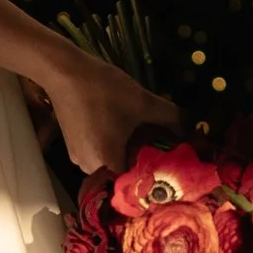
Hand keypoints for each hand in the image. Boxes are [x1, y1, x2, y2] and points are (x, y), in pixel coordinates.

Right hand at [43, 58, 183, 175]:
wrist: (63, 71)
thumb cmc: (103, 89)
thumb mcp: (143, 101)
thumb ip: (170, 117)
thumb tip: (189, 128)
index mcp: (106, 163)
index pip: (136, 182)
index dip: (154, 172)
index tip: (168, 160)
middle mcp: (89, 168)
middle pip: (123, 173)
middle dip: (141, 160)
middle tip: (158, 144)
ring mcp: (77, 158)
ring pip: (110, 162)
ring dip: (125, 151)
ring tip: (140, 134)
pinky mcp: (72, 147)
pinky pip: (98, 154)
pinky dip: (111, 145)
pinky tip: (120, 127)